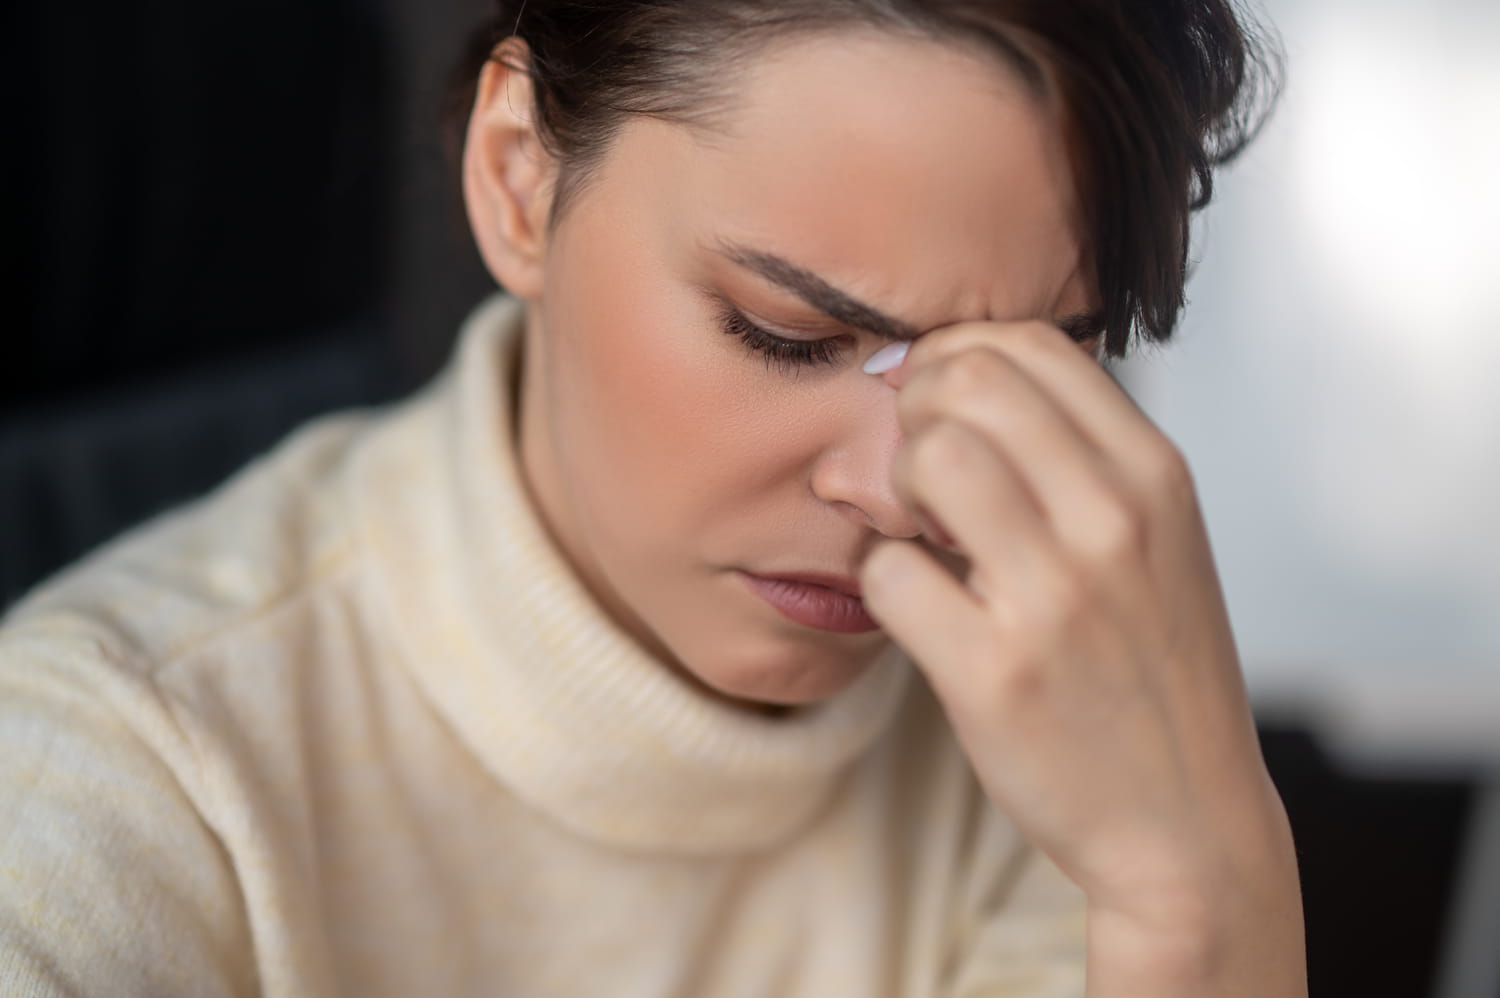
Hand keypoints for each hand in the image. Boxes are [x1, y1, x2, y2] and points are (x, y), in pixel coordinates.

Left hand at [857, 320, 1302, 989]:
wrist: (1187, 820)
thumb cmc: (1154, 668)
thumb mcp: (1158, 538)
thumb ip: (1078, 455)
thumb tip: (952, 380)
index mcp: (1156, 474)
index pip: (1028, 343)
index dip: (954, 356)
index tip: (934, 404)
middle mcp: (1114, 520)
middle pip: (966, 380)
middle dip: (913, 409)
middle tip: (914, 467)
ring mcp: (1054, 596)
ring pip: (925, 458)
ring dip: (893, 487)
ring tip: (918, 533)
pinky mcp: (993, 672)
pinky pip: (888, 571)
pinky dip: (885, 581)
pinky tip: (920, 607)